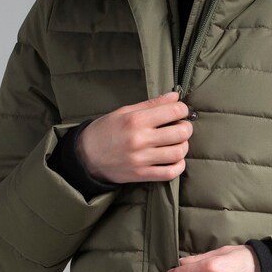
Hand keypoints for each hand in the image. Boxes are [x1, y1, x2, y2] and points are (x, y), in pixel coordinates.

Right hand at [77, 90, 193, 184]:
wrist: (86, 156)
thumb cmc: (106, 130)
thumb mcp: (125, 111)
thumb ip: (151, 104)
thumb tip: (175, 97)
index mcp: (136, 120)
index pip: (174, 111)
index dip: (183, 110)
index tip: (181, 111)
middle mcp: (140, 139)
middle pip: (181, 132)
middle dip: (186, 128)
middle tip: (181, 127)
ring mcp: (141, 159)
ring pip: (179, 153)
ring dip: (183, 146)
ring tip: (177, 143)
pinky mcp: (141, 174)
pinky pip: (170, 173)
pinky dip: (179, 166)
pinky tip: (175, 160)